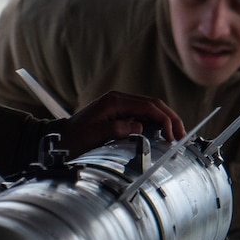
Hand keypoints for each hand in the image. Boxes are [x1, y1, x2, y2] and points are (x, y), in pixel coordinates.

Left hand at [62, 91, 186, 150]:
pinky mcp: (118, 114)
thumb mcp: (94, 135)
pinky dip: (155, 124)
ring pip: (149, 109)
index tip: (174, 135)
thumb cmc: (73, 139)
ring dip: (164, 121)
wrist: (57, 140)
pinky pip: (142, 116)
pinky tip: (161, 134)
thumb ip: (117, 129)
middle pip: (153, 105)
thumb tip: (139, 127)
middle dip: (170, 118)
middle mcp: (118, 100)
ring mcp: (118, 106)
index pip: (149, 106)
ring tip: (176, 135)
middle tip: (182, 135)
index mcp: (114, 101)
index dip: (165, 120)